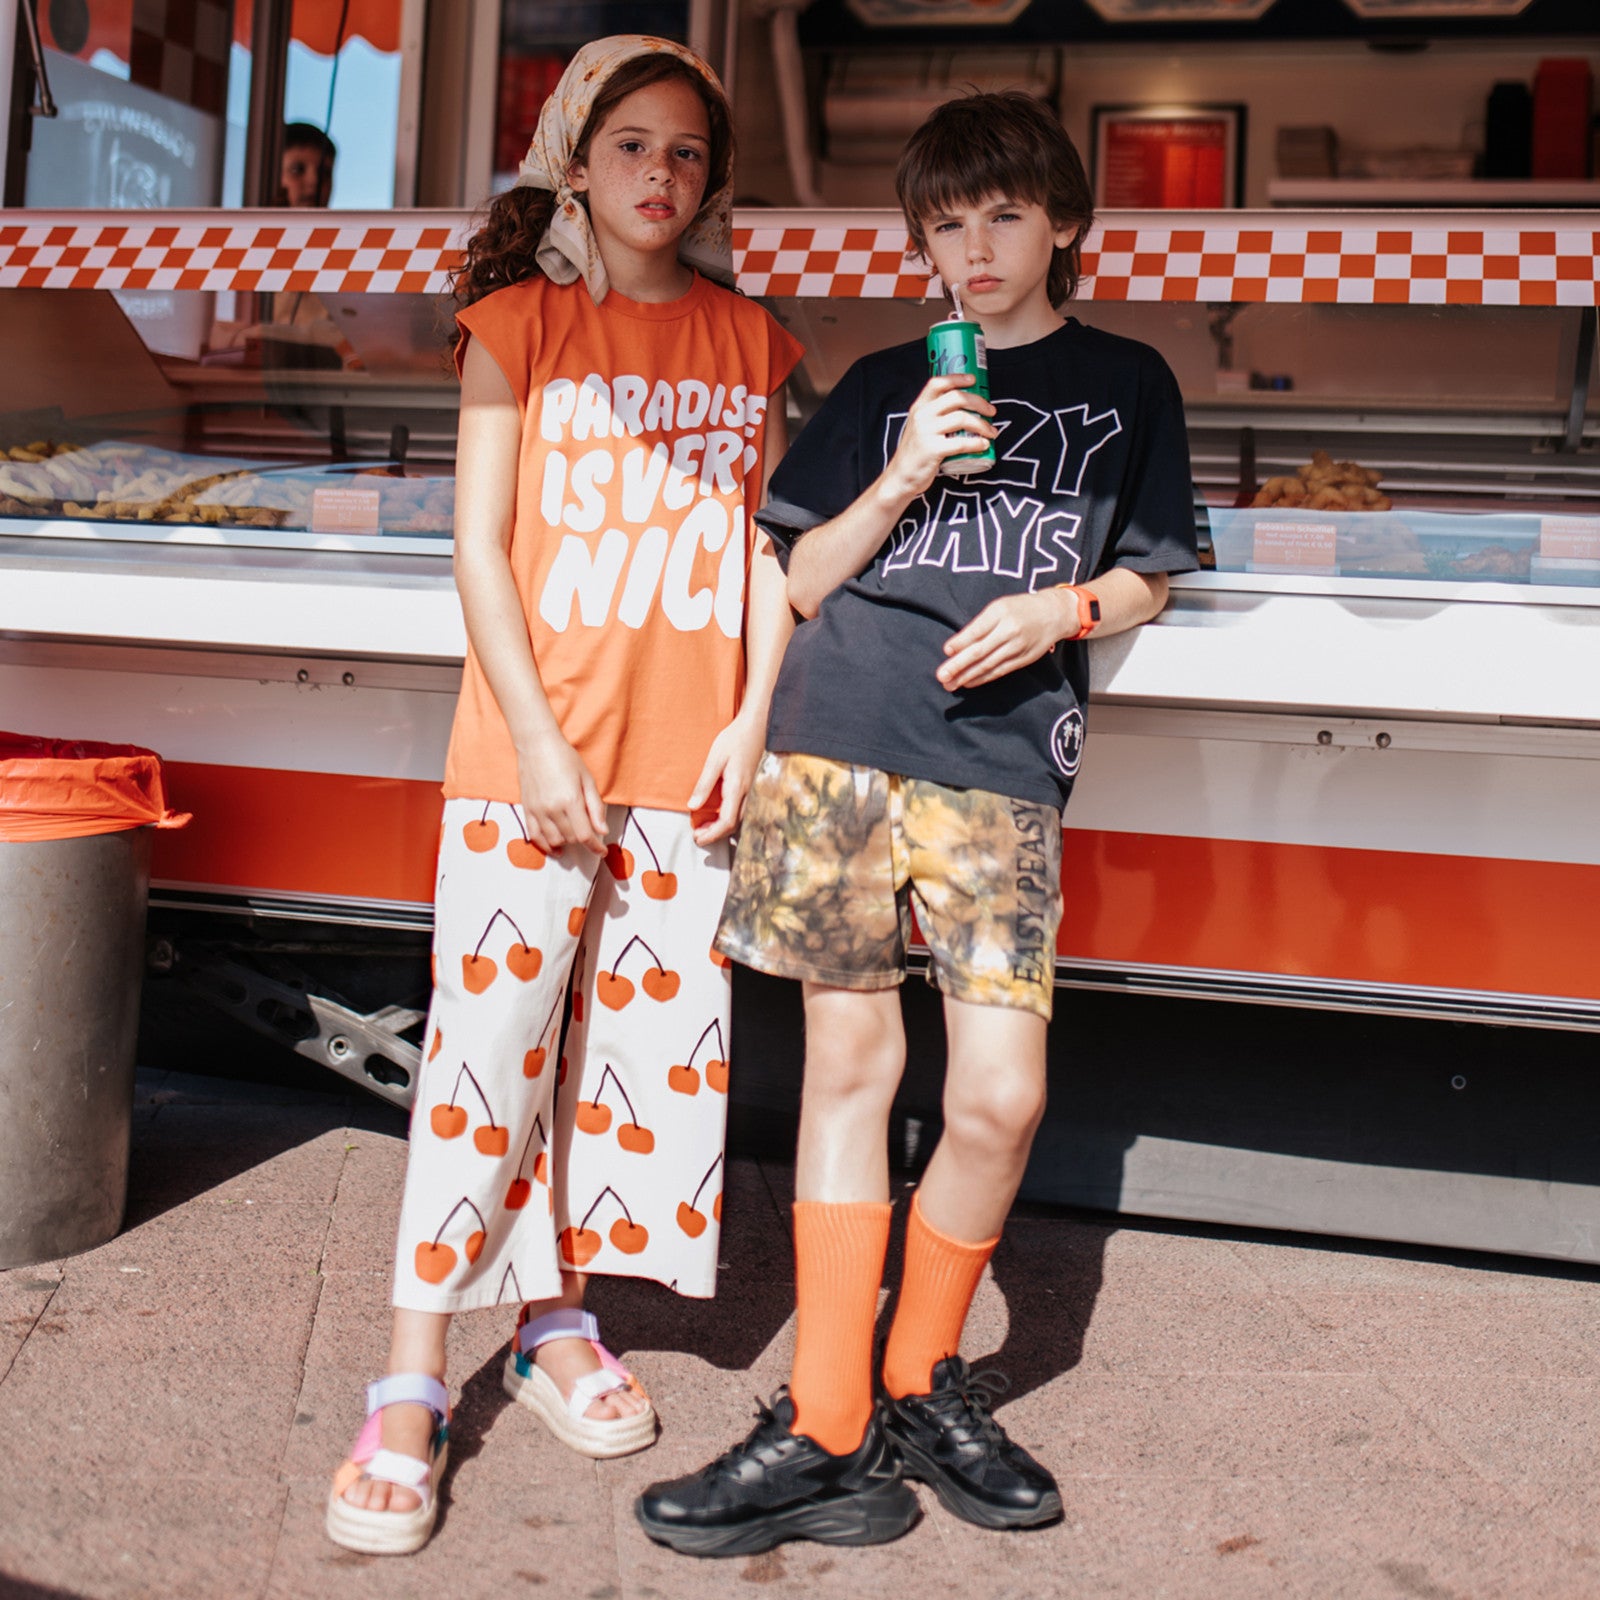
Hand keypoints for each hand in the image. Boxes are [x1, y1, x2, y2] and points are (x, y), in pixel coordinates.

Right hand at [516, 734, 607, 854]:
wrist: (536, 745)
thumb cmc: (565, 758)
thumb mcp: (587, 779)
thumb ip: (595, 807)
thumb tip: (602, 831)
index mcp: (570, 800)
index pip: (584, 835)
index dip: (595, 847)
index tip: (602, 851)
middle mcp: (552, 809)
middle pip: (570, 838)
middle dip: (583, 840)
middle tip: (589, 833)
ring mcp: (537, 810)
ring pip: (554, 840)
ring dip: (567, 842)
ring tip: (573, 837)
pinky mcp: (527, 809)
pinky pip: (535, 836)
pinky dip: (545, 846)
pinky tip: (555, 848)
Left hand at [688, 713, 765, 844]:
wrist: (756, 726)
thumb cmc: (735, 739)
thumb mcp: (714, 760)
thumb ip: (704, 784)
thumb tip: (693, 806)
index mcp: (737, 788)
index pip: (727, 822)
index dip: (712, 834)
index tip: (698, 838)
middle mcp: (747, 793)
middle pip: (734, 825)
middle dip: (715, 834)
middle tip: (698, 835)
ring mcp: (752, 791)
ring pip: (739, 819)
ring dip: (722, 827)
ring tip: (705, 826)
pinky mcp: (751, 787)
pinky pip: (741, 809)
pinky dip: (728, 817)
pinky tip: (718, 812)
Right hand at [882, 375, 996, 502]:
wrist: (900, 477)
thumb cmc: (916, 453)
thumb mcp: (919, 427)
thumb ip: (935, 416)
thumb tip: (965, 408)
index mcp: (919, 407)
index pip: (938, 383)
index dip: (957, 378)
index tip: (973, 380)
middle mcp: (922, 416)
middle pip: (956, 398)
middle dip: (979, 402)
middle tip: (991, 411)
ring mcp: (926, 432)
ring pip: (961, 418)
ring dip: (982, 424)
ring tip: (991, 432)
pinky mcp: (932, 450)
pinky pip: (960, 442)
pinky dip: (976, 443)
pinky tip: (984, 445)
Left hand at [937, 589, 1073, 691]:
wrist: (1054, 614)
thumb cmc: (1020, 608)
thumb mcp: (1000, 607)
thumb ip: (981, 624)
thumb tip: (956, 647)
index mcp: (1001, 612)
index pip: (977, 629)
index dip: (961, 642)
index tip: (946, 651)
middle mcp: (1010, 630)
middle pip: (980, 651)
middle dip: (958, 665)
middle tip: (941, 676)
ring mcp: (1017, 647)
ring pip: (988, 664)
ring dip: (966, 676)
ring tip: (949, 684)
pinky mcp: (1023, 659)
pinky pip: (999, 671)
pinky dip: (982, 678)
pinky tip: (968, 683)